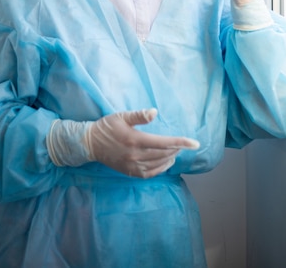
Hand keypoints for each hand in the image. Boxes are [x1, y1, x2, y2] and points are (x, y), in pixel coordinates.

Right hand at [84, 108, 199, 177]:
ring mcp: (132, 166)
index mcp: (135, 140)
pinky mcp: (130, 172)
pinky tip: (165, 163)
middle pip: (164, 154)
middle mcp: (135, 155)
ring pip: (159, 164)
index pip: (164, 143)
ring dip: (170, 158)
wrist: (90, 144)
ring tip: (176, 152)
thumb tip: (155, 112)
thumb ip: (139, 115)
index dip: (182, 142)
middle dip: (177, 149)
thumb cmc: (107, 126)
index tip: (195, 143)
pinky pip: (150, 173)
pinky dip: (161, 168)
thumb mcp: (121, 116)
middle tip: (184, 143)